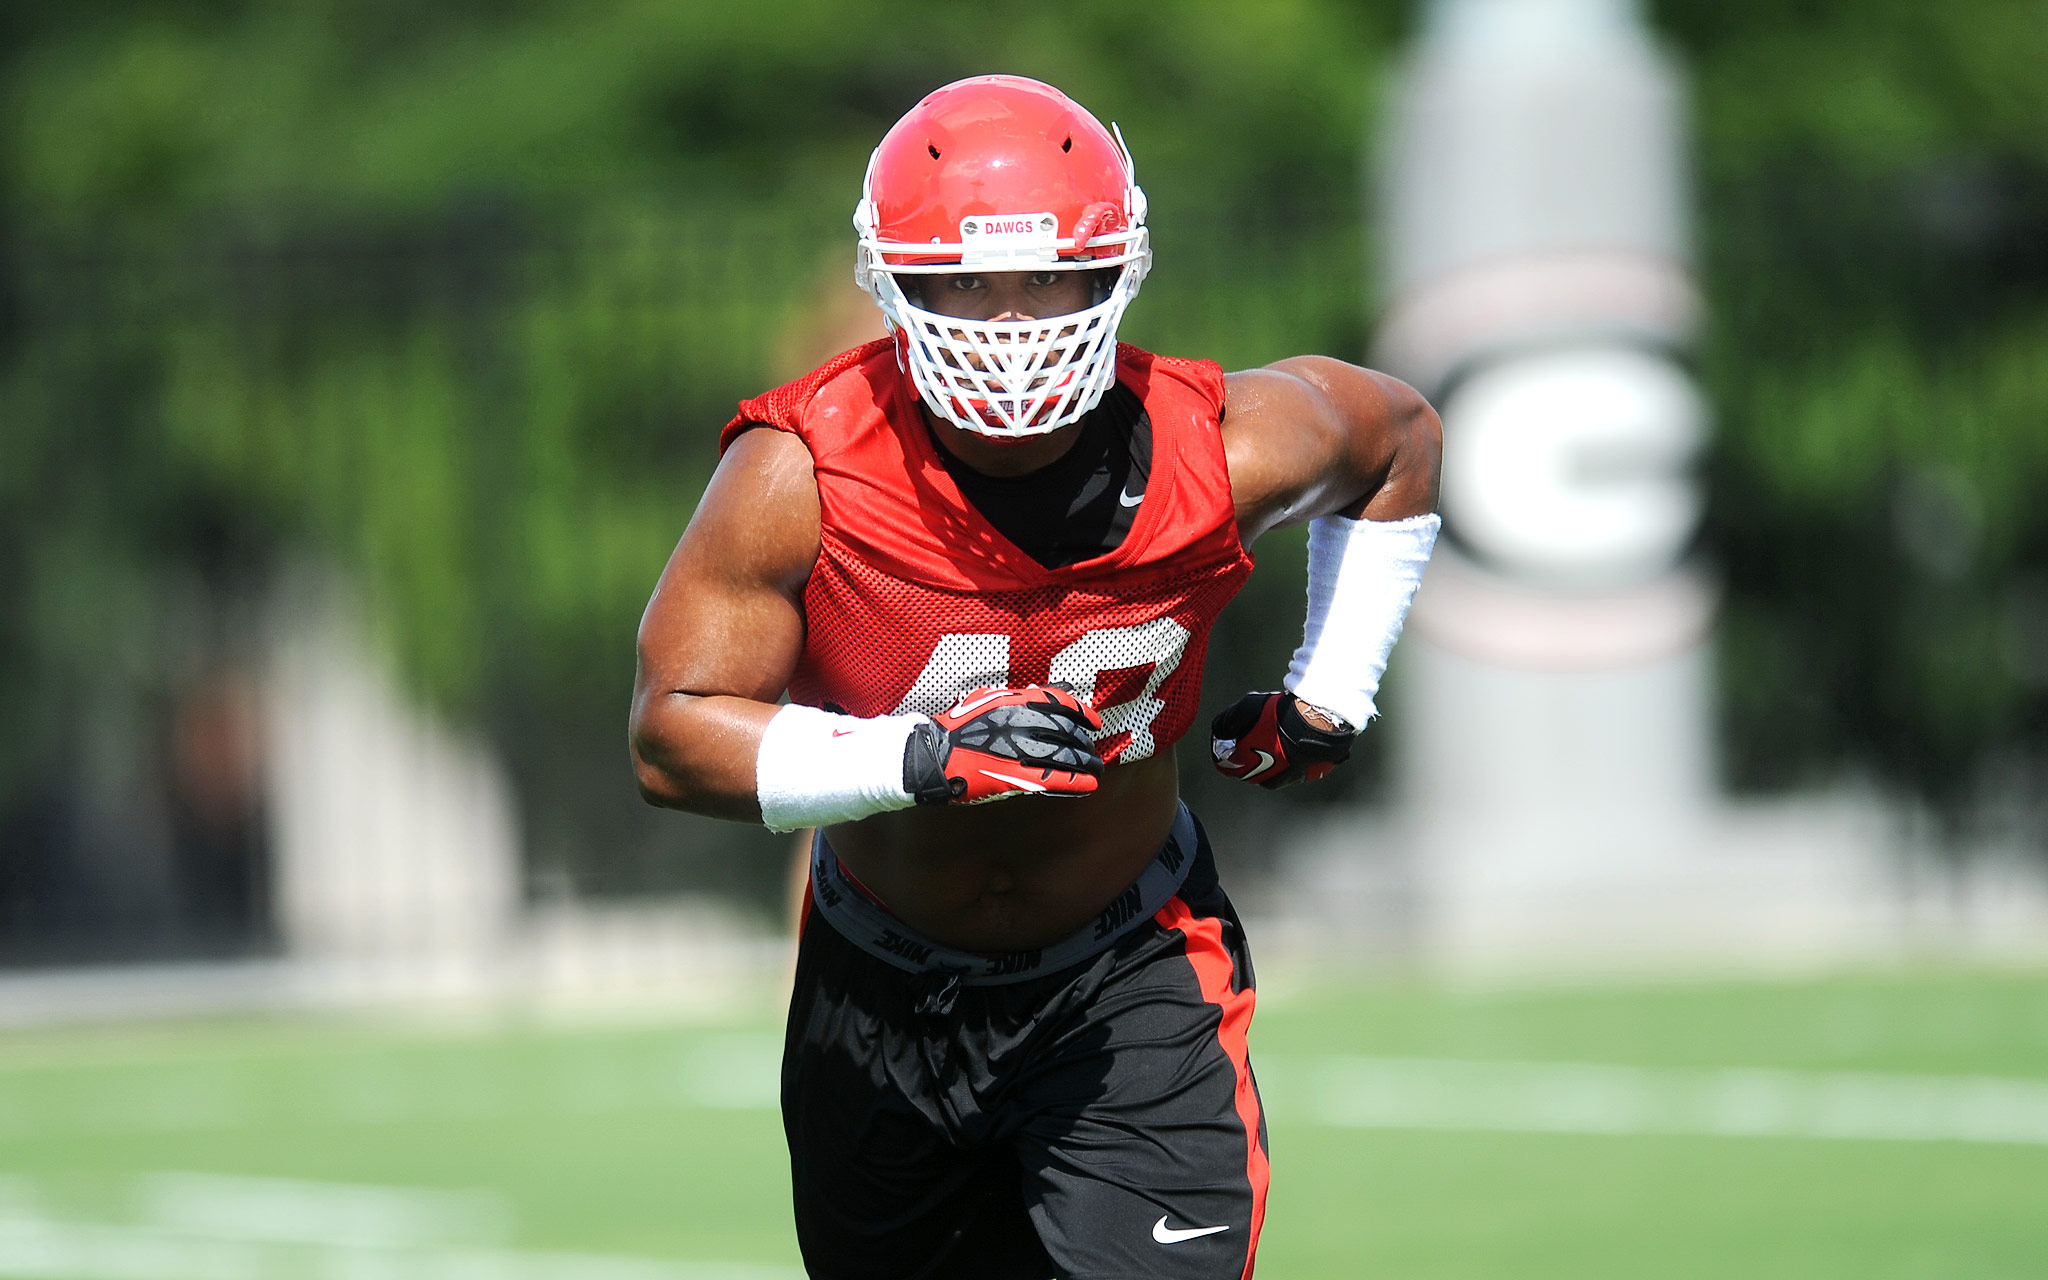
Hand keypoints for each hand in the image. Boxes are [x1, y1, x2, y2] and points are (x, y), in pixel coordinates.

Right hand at [905, 684, 1105, 804]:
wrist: (935, 755)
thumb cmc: (957, 728)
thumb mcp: (986, 700)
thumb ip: (1015, 697)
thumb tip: (1039, 691)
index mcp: (1016, 702)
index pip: (1061, 702)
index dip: (1083, 712)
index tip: (1093, 721)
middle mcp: (1023, 723)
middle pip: (1068, 731)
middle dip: (1084, 742)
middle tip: (1092, 750)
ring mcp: (1022, 751)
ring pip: (1067, 756)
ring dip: (1086, 762)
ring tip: (1096, 768)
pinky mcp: (1017, 777)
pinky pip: (1055, 780)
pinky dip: (1076, 782)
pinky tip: (1089, 785)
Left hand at [1210, 692, 1353, 788]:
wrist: (1316, 723)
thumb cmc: (1279, 717)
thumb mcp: (1243, 710)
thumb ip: (1225, 723)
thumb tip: (1219, 730)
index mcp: (1246, 768)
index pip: (1225, 765)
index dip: (1224, 749)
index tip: (1228, 738)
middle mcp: (1265, 779)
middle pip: (1249, 768)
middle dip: (1249, 751)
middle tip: (1254, 732)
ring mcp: (1288, 779)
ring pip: (1272, 769)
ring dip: (1270, 755)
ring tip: (1275, 733)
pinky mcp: (1308, 774)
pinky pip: (1293, 766)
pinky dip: (1289, 756)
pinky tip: (1292, 738)